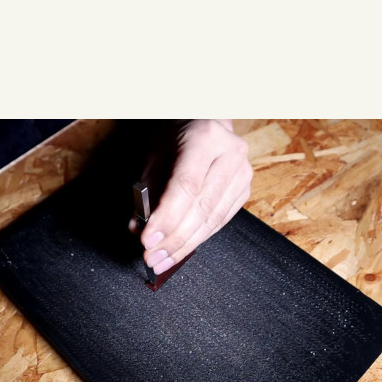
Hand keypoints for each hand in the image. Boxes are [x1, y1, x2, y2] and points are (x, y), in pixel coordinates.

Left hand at [133, 120, 251, 274]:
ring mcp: (242, 172)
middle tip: (152, 258)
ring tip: (162, 260)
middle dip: (174, 239)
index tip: (148, 240)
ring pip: (213, 220)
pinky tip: (180, 250)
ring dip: (185, 245)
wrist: (205, 121)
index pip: (186, 186)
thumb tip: (137, 227)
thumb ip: (146, 192)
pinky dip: (198, 238)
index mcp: (205, 138)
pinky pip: (219, 222)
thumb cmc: (177, 136)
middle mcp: (230, 154)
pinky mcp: (244, 190)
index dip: (167, 218)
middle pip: (202, 208)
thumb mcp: (155, 155)